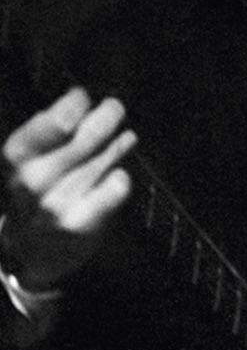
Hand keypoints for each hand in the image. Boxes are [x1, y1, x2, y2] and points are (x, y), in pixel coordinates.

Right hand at [1, 87, 135, 291]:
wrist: (33, 253)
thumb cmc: (38, 197)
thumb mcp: (33, 161)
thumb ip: (53, 133)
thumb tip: (80, 97)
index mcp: (17, 160)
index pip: (40, 131)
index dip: (63, 110)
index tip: (81, 96)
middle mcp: (31, 183)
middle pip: (78, 145)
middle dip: (101, 122)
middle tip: (115, 108)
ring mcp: (53, 205)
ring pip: (97, 166)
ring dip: (115, 148)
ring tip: (127, 136)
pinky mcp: (77, 224)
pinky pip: (108, 194)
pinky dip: (117, 182)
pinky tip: (122, 175)